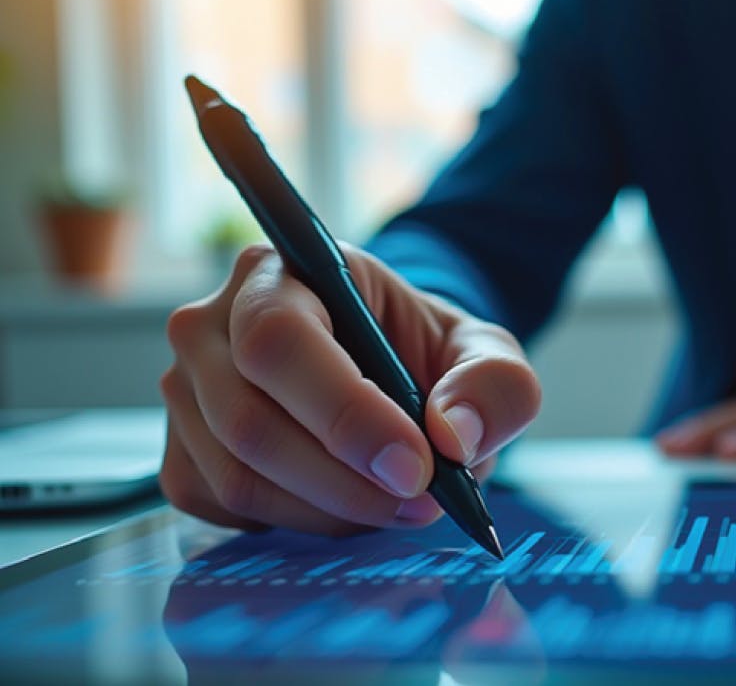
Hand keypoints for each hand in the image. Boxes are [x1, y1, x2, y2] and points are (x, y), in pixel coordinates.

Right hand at [159, 243, 540, 534]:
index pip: (279, 340)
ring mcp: (185, 391)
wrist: (392, 372)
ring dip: (330, 511)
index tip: (416, 466)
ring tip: (398, 504)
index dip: (345, 413)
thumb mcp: (487, 352)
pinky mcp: (181, 454)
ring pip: (238, 478)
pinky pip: (225, 510)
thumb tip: (454, 435)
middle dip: (346, 480)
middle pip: (250, 422)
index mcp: (283, 271)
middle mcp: (211, 324)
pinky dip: (298, 524)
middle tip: (421, 500)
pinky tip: (348, 504)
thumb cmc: (426, 352)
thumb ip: (495, 384)